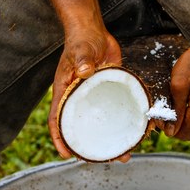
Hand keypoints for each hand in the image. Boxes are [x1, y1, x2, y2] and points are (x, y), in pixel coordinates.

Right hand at [47, 27, 129, 161]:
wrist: (94, 32)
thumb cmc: (82, 40)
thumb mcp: (81, 50)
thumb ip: (81, 60)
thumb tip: (84, 72)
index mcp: (65, 91)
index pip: (58, 119)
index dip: (60, 138)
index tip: (67, 154)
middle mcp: (78, 97)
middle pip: (81, 126)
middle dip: (91, 145)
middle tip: (108, 157)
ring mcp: (94, 95)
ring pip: (100, 121)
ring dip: (110, 136)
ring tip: (125, 150)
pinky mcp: (107, 91)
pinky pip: (113, 109)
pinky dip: (120, 120)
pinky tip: (132, 128)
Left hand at [159, 33, 189, 139]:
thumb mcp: (178, 85)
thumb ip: (175, 111)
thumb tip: (171, 132)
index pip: (181, 134)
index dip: (167, 128)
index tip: (158, 114)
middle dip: (175, 126)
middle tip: (164, 111)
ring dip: (184, 121)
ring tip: (174, 104)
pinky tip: (186, 101)